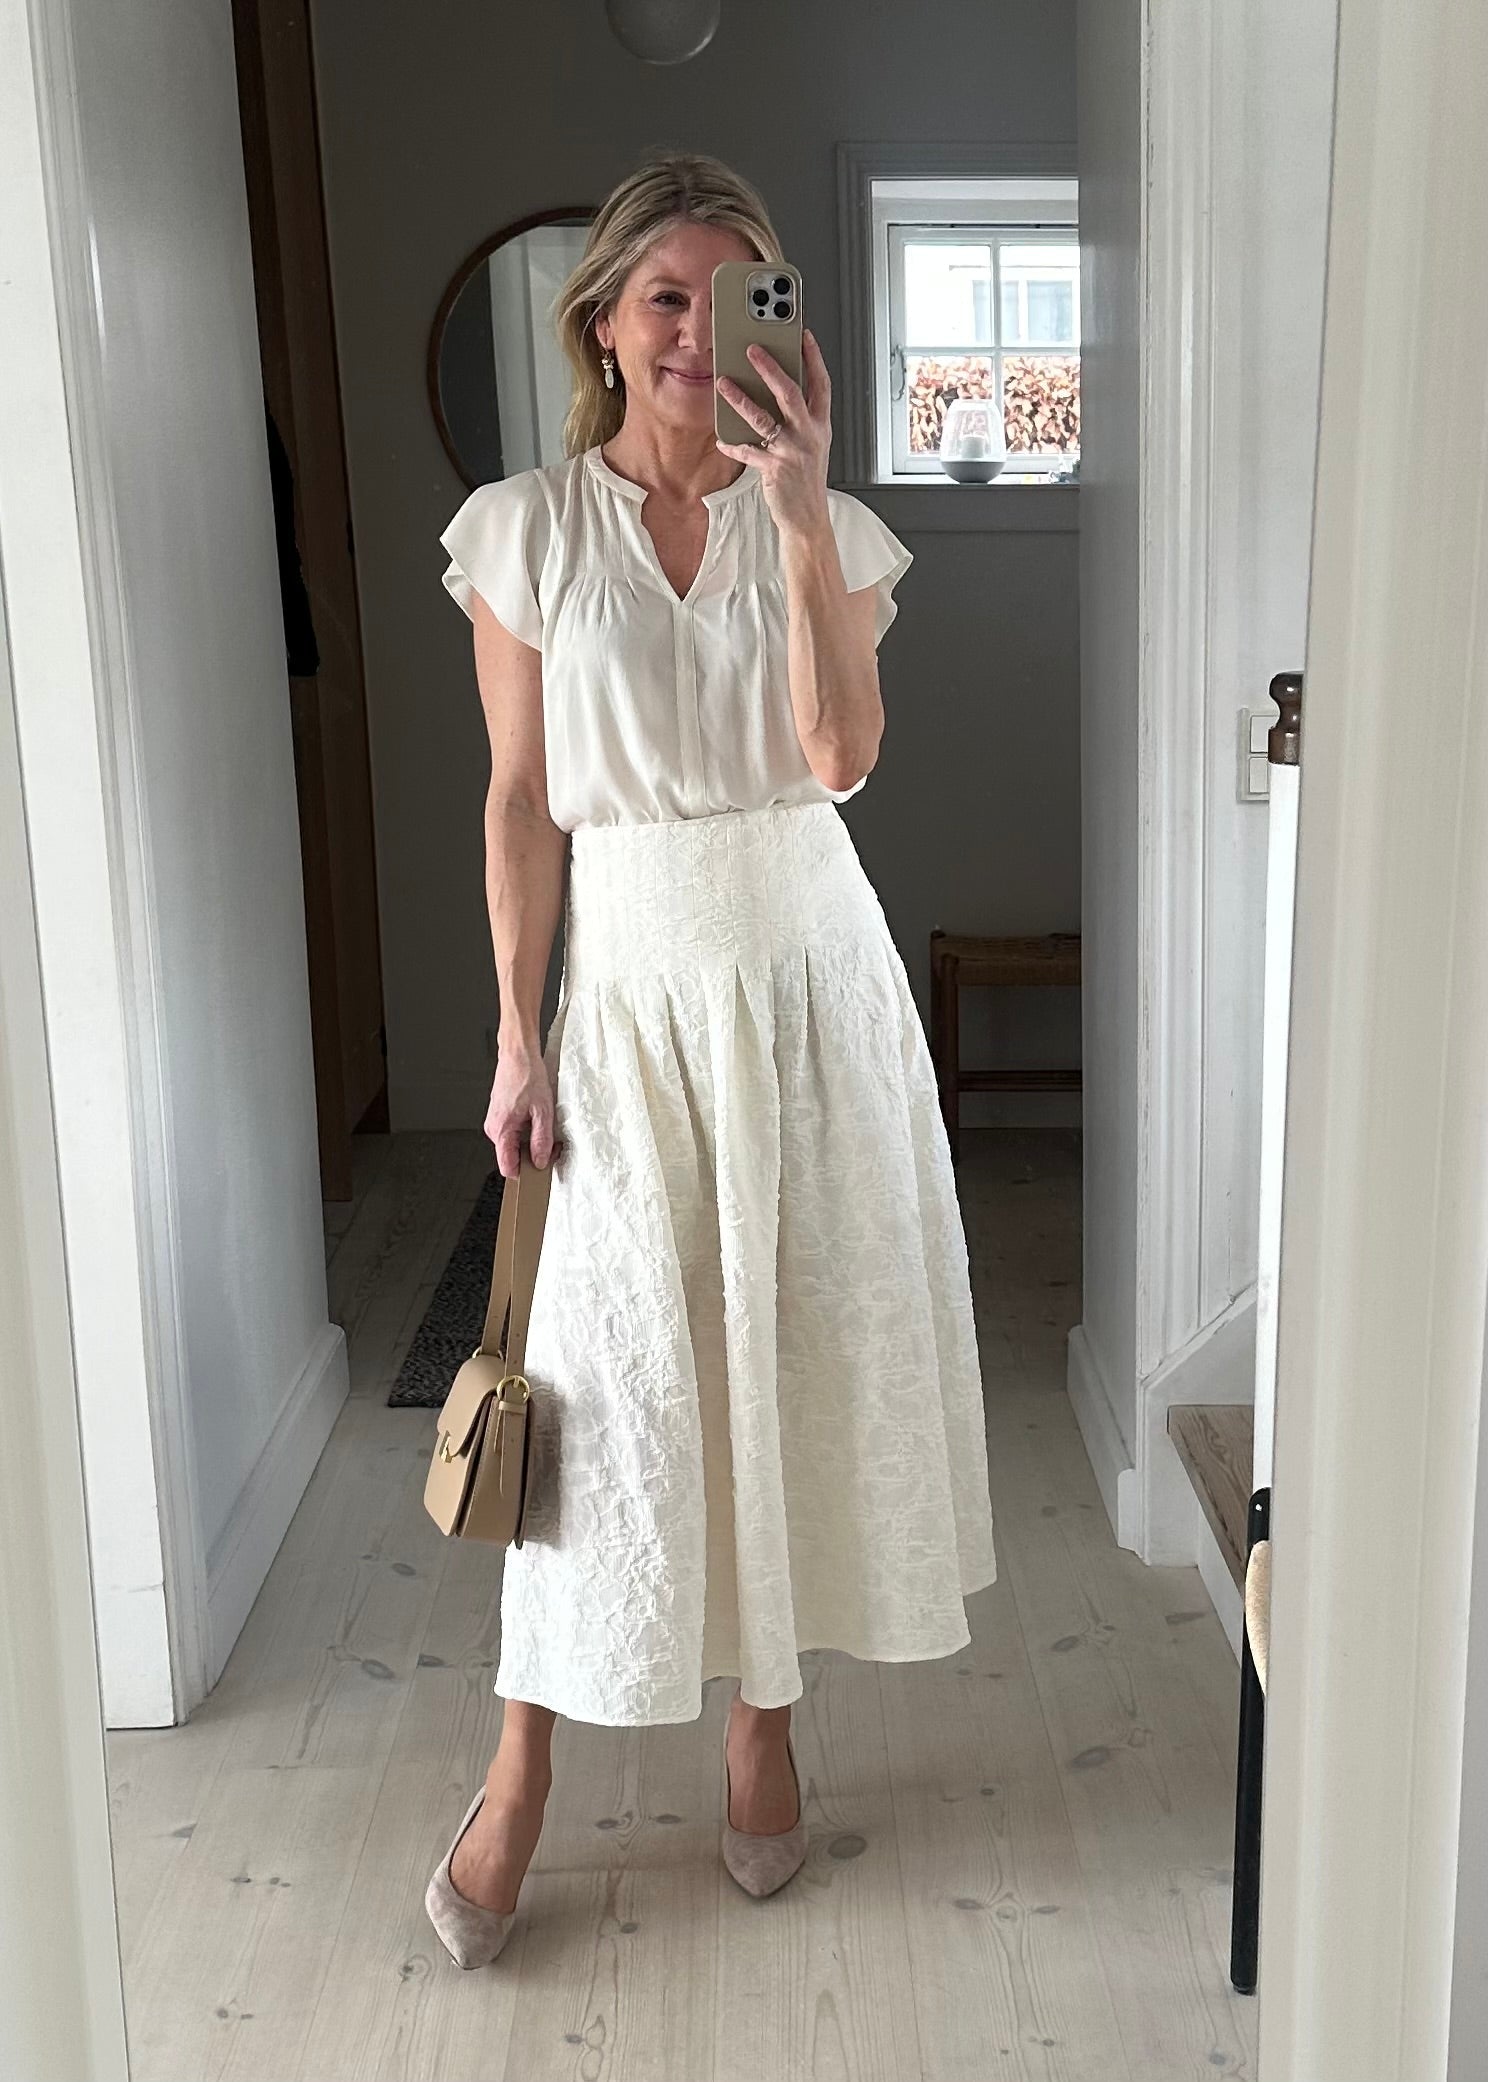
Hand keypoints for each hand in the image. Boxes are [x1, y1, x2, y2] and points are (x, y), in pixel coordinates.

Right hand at [485, 1051, 563, 1176]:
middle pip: (512, 1157)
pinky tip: (537, 1120)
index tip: (541, 1169)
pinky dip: (526, 1133)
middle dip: (532, 1156)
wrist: (518, 1055)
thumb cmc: (527, 1076)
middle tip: (552, 1145)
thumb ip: (541, 1140)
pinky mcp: (499, 1116)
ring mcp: (495, 1122)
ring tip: (545, 1127)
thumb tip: (540, 1161)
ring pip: (513, 1146)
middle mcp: (493, 1128)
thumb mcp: (543, 1110)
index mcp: (501, 1130)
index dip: (525, 1172)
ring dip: (530, 1143)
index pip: (507, 1167)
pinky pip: (512, 1134)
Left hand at [715, 327, 831, 539]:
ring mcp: (792, 451)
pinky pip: (748, 451)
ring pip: (763, 418)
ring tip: (723, 383)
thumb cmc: (806, 480)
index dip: (813, 358)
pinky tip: (722, 439)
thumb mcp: (812, 444)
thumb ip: (801, 418)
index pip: (820, 384)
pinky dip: (733, 445)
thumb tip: (777, 391)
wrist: (808, 518)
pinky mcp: (775, 468)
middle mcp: (808, 434)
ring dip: (740, 399)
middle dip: (771, 368)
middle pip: (790, 393)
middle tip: (753, 349)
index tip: (803, 335)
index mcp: (820, 425)